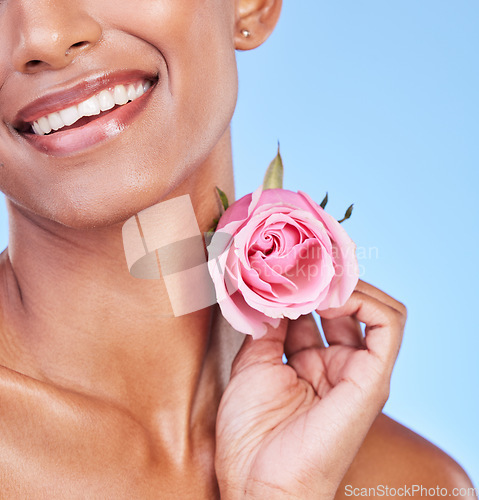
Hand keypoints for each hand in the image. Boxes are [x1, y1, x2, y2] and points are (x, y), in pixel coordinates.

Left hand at [215, 280, 406, 498]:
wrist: (259, 482)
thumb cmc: (251, 433)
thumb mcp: (253, 365)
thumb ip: (269, 327)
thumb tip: (275, 291)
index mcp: (311, 363)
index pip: (317, 310)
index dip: (304, 286)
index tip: (282, 266)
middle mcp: (338, 363)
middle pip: (345, 306)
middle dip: (326, 279)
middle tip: (301, 261)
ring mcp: (358, 371)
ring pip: (375, 308)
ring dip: (345, 285)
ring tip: (314, 276)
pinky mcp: (372, 380)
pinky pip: (387, 325)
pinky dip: (364, 300)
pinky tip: (328, 296)